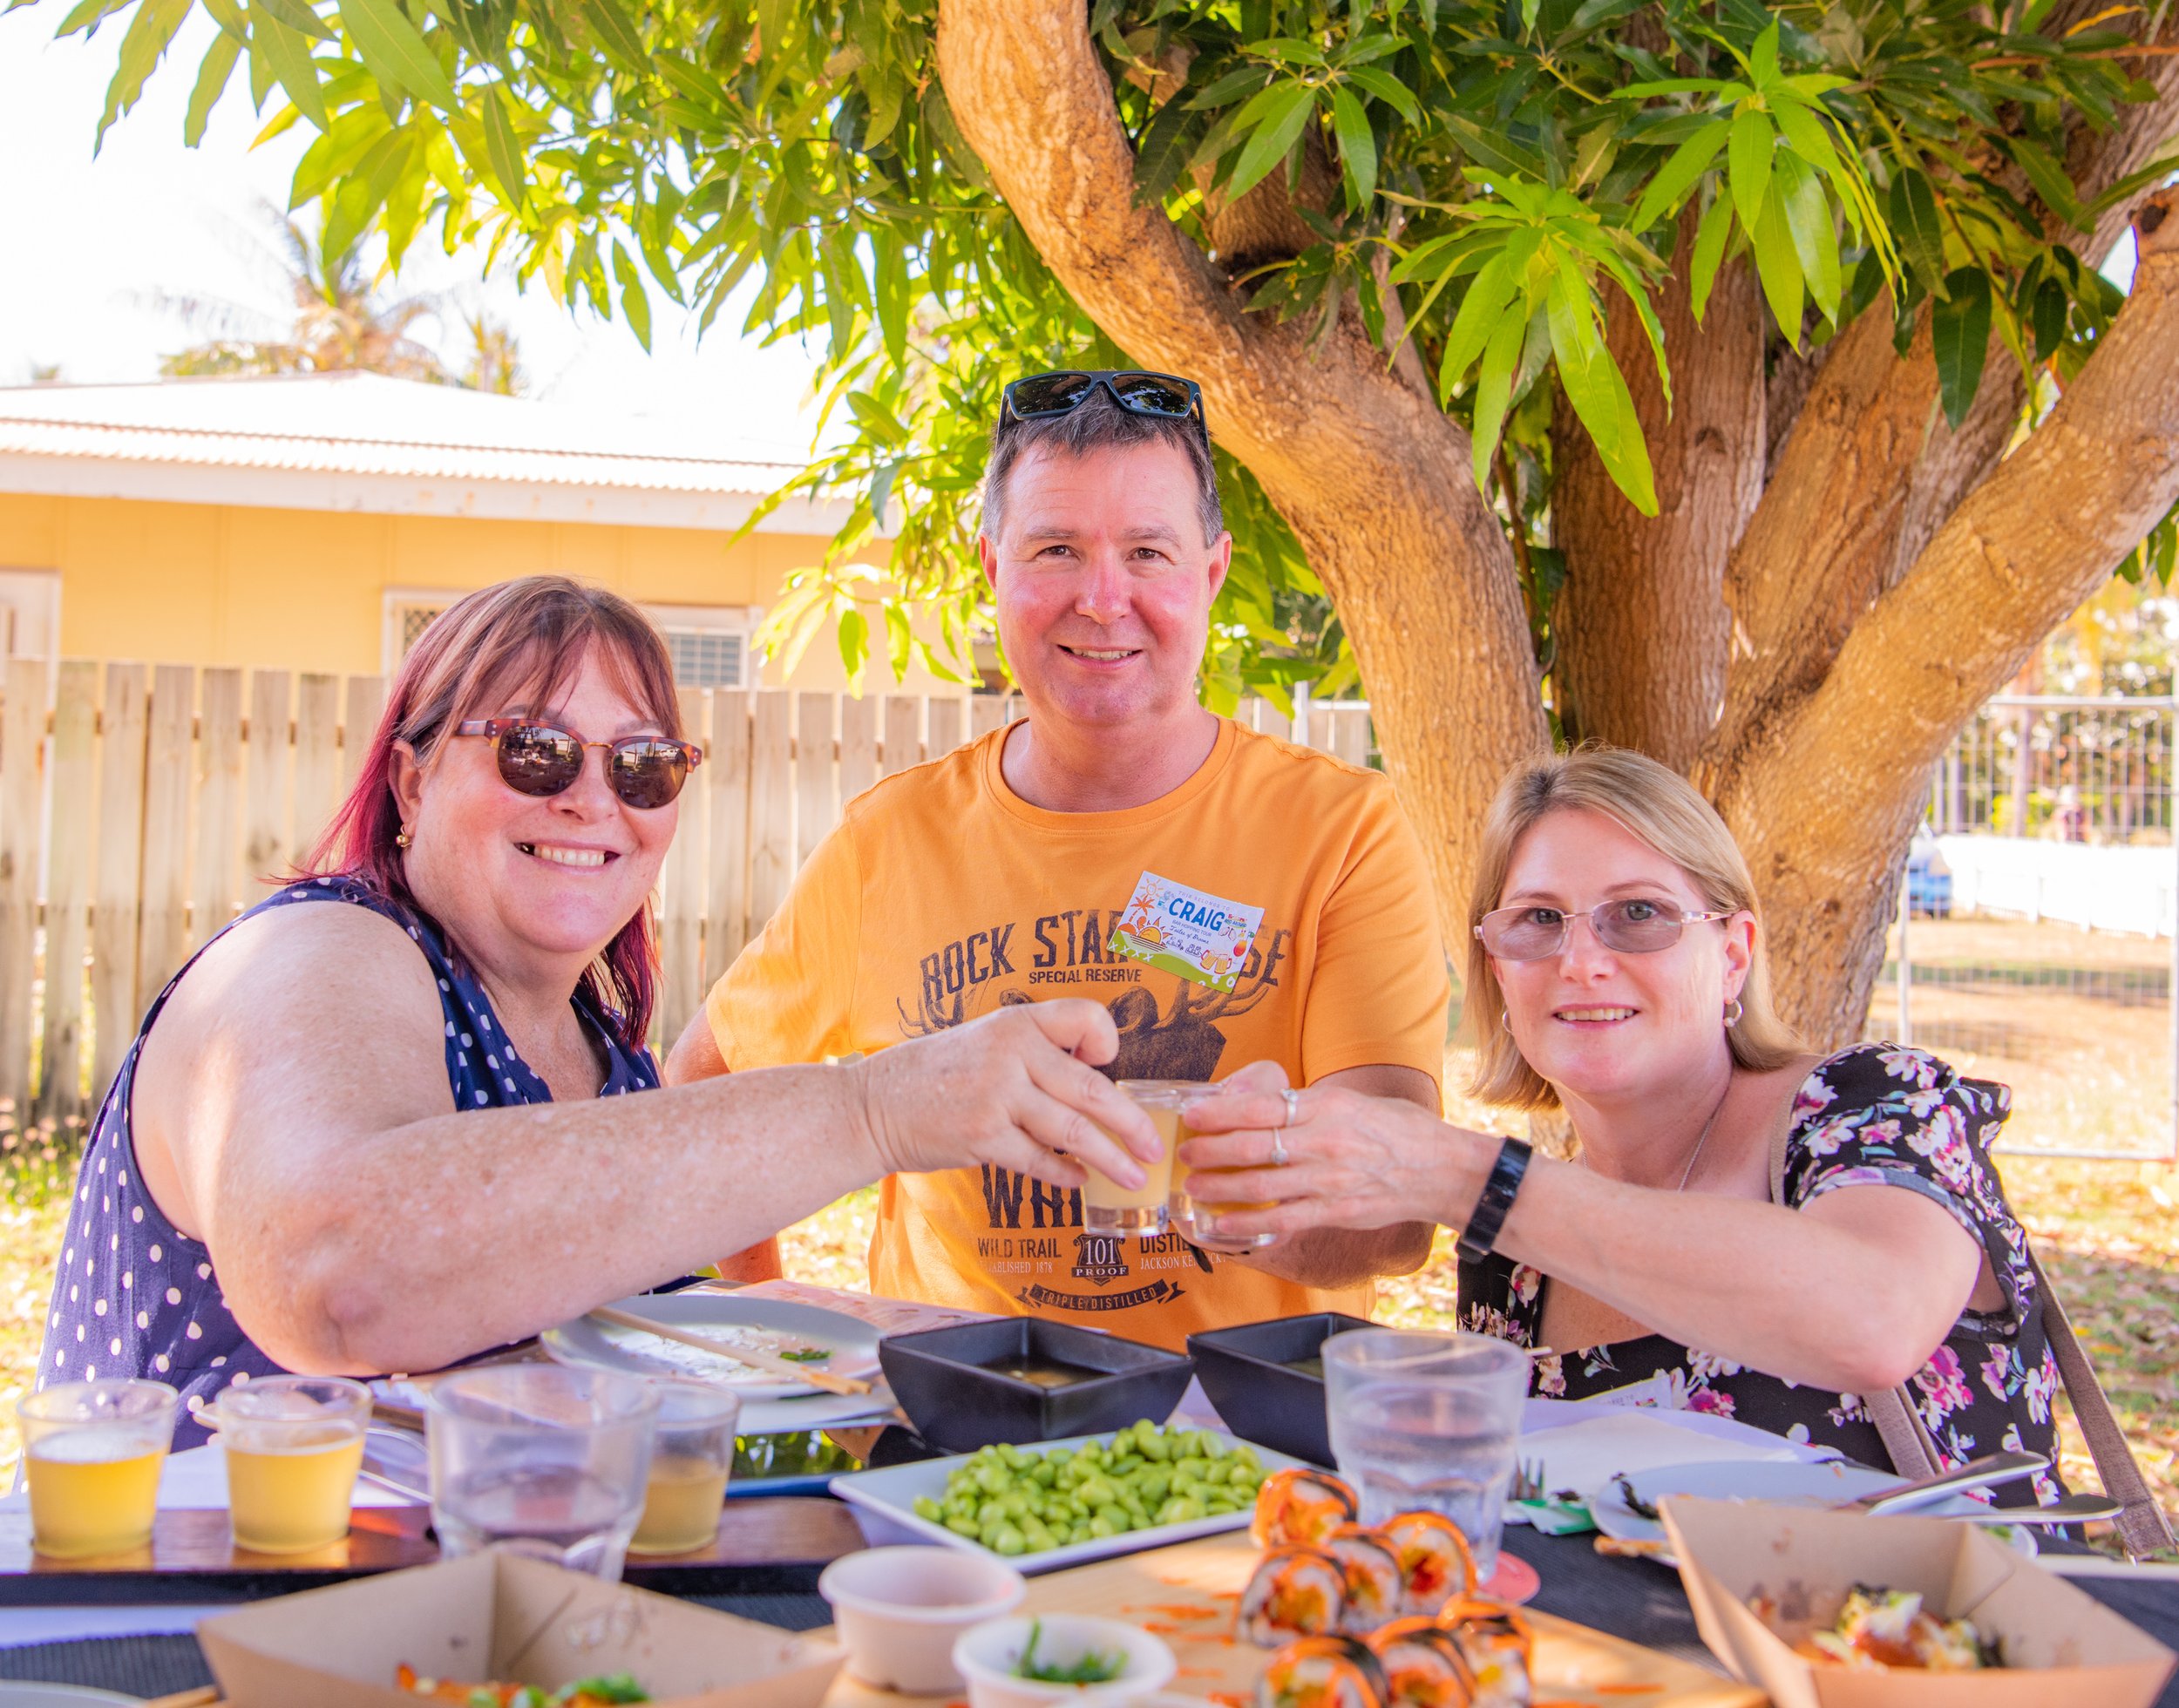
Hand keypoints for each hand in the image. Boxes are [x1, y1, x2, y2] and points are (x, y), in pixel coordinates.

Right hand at [850, 1000, 1161, 1189]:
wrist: (872, 1105)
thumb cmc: (934, 1074)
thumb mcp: (983, 1040)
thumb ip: (1032, 1052)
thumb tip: (1092, 1077)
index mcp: (1015, 1022)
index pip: (1084, 1016)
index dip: (1107, 1040)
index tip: (1111, 1063)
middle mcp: (1011, 1053)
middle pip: (1091, 1088)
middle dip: (1131, 1122)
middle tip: (1155, 1145)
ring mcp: (997, 1096)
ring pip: (1073, 1131)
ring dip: (1110, 1159)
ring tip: (1135, 1177)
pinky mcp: (983, 1137)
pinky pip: (1039, 1160)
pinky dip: (1064, 1174)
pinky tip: (1079, 1181)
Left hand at [1178, 1073, 1492, 1243]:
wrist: (1441, 1169)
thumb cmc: (1396, 1130)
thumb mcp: (1352, 1102)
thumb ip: (1309, 1107)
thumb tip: (1260, 1106)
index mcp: (1327, 1107)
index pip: (1262, 1106)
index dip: (1221, 1112)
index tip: (1193, 1114)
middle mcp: (1324, 1141)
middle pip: (1253, 1145)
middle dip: (1210, 1150)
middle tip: (1185, 1152)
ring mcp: (1328, 1179)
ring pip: (1260, 1184)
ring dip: (1219, 1187)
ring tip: (1193, 1187)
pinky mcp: (1334, 1211)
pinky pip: (1280, 1219)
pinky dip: (1246, 1224)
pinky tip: (1221, 1225)